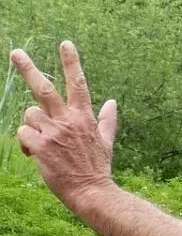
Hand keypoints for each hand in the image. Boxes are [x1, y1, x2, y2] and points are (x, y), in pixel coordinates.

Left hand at [10, 42, 117, 205]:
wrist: (92, 192)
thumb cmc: (98, 168)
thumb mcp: (106, 141)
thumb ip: (107, 120)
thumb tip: (113, 102)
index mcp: (84, 117)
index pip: (78, 84)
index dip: (71, 62)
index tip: (65, 43)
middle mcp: (68, 121)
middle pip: (44, 88)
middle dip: (28, 68)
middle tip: (15, 53)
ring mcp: (54, 133)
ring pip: (30, 116)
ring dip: (32, 128)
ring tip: (42, 145)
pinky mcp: (41, 146)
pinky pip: (23, 135)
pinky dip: (26, 145)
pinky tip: (36, 156)